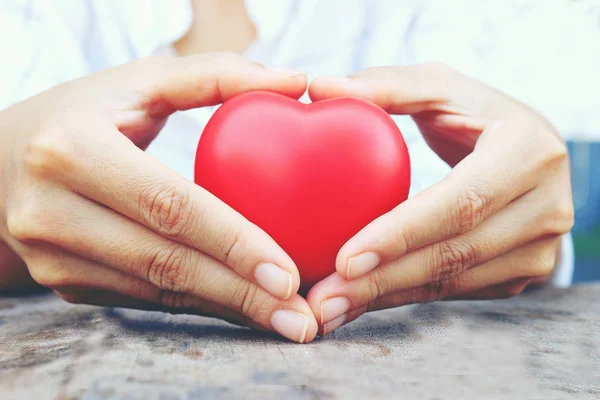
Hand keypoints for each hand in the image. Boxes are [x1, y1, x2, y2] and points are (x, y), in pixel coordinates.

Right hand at [0, 52, 316, 342]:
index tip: (288, 273)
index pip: (168, 205)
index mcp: (71, 149)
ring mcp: (52, 255)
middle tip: (301, 317)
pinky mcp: (63, 281)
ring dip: (227, 309)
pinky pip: (145, 298)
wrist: (4, 157)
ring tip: (285, 322)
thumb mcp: (142, 81)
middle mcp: (51, 210)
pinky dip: (200, 305)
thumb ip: (219, 76)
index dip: (232, 241)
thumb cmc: (86, 112)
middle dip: (241, 295)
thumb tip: (298, 82)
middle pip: (164, 262)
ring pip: (157, 290)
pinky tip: (243, 309)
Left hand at [307, 63, 573, 334]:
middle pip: (454, 253)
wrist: (525, 151)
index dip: (402, 233)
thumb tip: (320, 88)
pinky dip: (403, 297)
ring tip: (329, 309)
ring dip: (385, 298)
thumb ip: (382, 86)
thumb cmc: (475, 114)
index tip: (345, 259)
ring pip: (452, 282)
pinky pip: (454, 292)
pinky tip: (359, 301)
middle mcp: (546, 206)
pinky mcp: (522, 273)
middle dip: (382, 281)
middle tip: (323, 300)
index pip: (461, 202)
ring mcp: (539, 247)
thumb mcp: (438, 88)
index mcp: (528, 152)